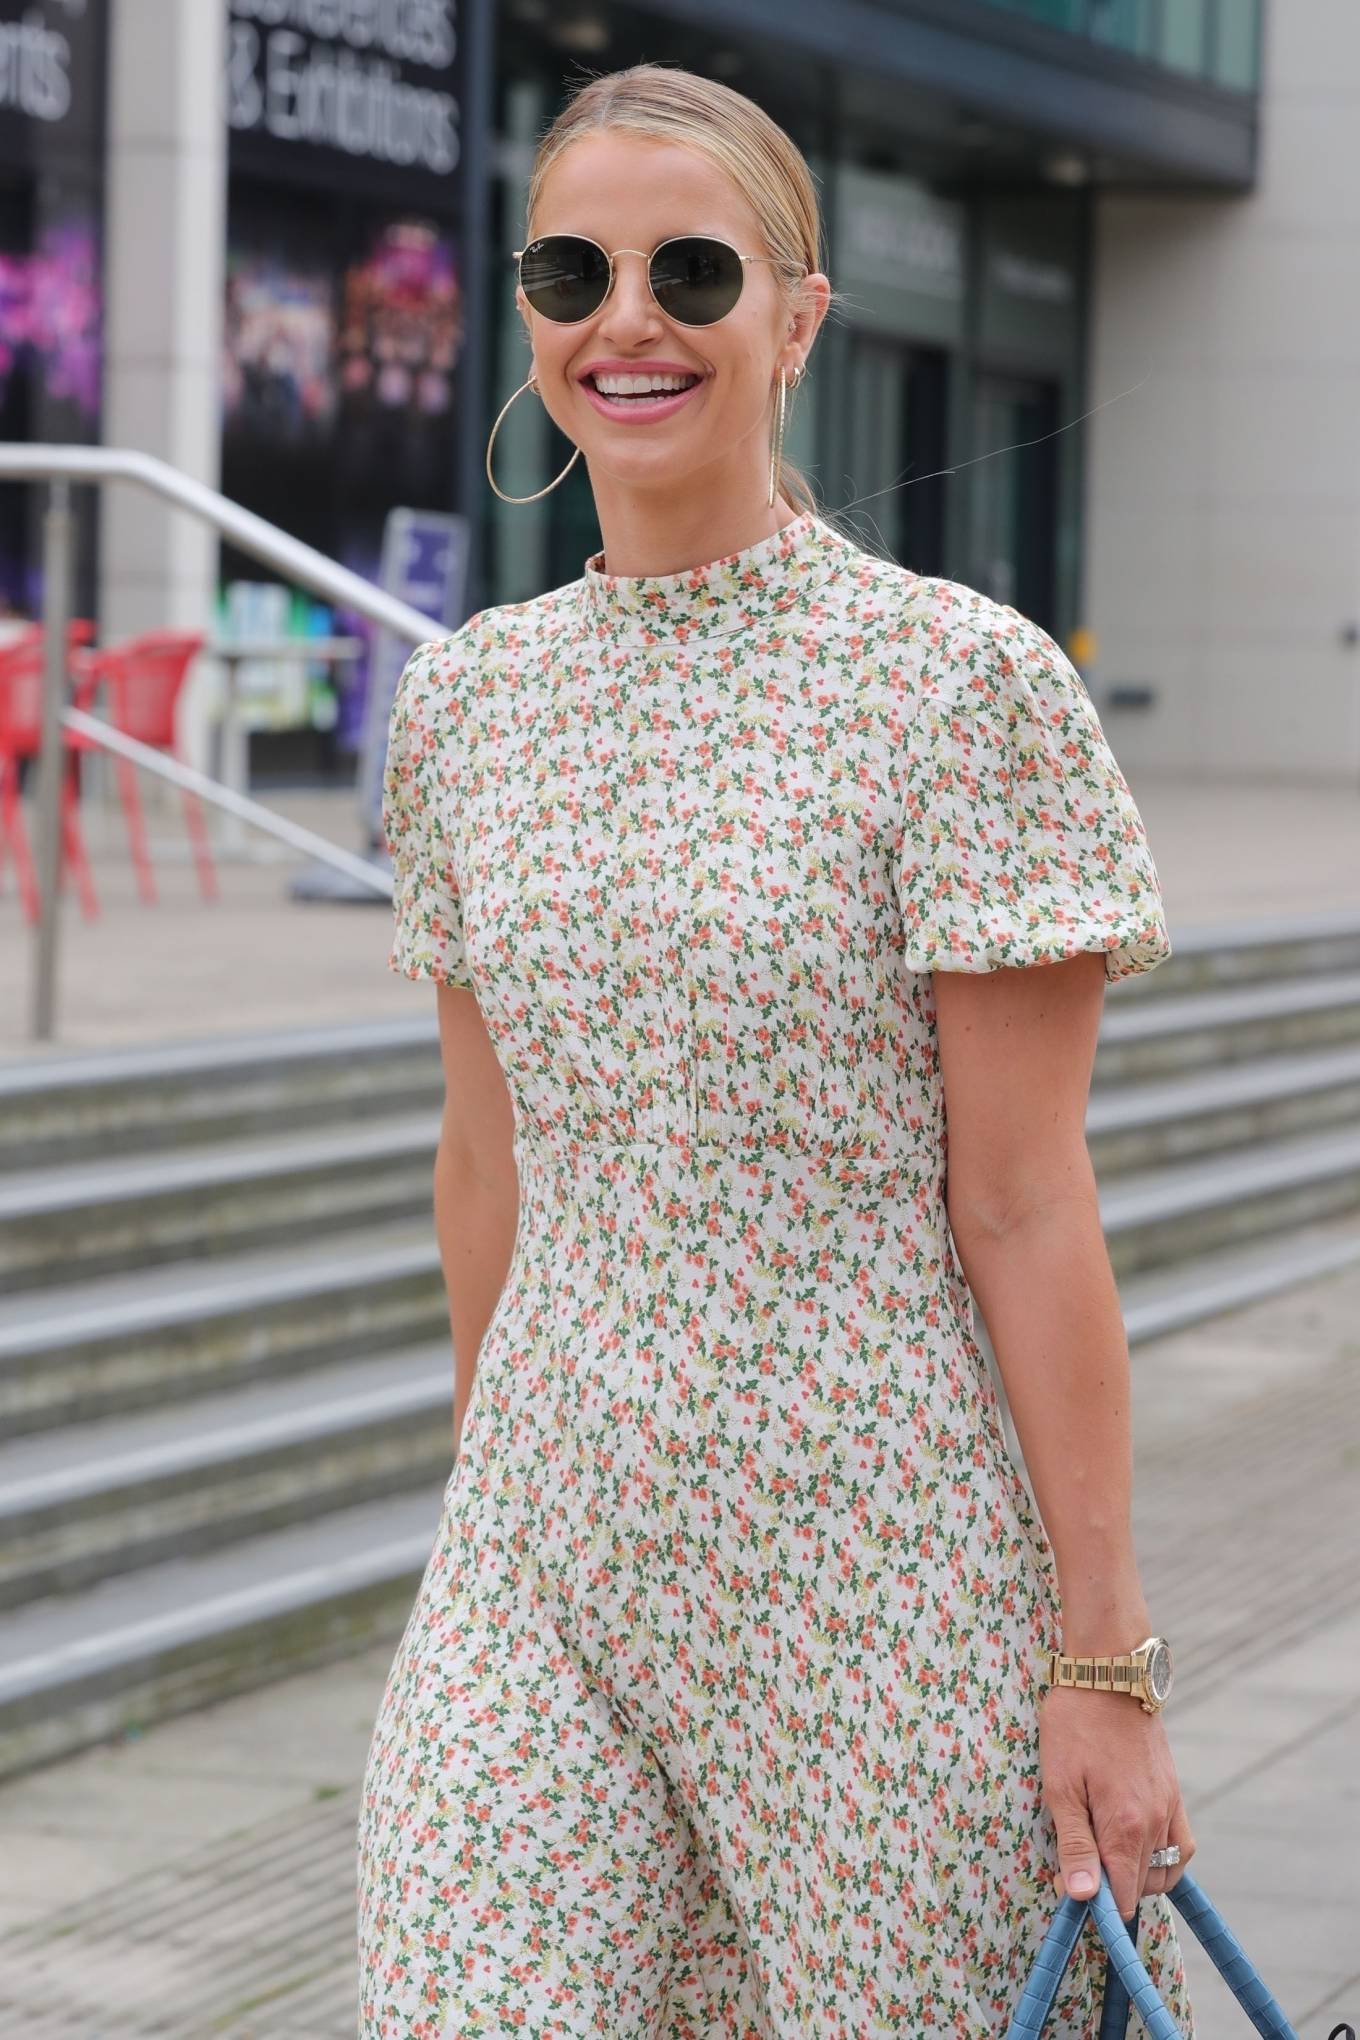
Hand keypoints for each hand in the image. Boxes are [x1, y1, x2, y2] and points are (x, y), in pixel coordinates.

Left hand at [1039, 1685, 1196, 1920]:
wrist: (1108, 1676)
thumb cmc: (1074, 1727)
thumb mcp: (1060, 1786)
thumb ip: (1075, 1845)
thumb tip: (1084, 1897)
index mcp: (1125, 1827)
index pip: (1123, 1896)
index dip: (1098, 1906)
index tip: (1074, 1893)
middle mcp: (1155, 1824)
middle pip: (1141, 1887)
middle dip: (1113, 1890)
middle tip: (1079, 1868)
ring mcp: (1169, 1809)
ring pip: (1165, 1871)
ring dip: (1139, 1877)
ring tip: (1106, 1859)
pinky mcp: (1174, 1793)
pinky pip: (1183, 1846)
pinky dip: (1167, 1859)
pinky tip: (1140, 1849)